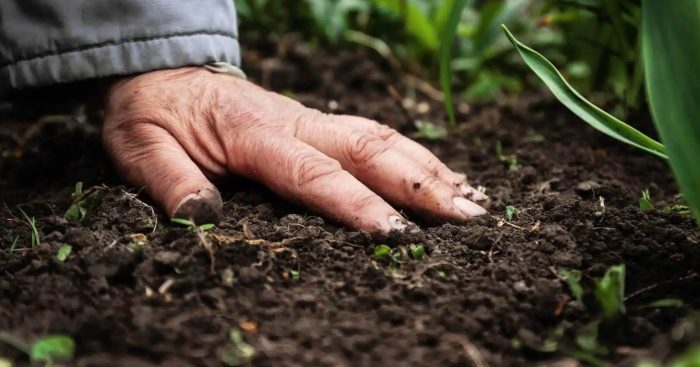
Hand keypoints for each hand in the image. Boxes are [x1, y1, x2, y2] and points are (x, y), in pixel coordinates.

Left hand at [102, 67, 487, 232]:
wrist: (165, 74)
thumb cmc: (154, 115)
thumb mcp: (140, 148)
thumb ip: (170, 182)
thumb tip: (203, 218)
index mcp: (253, 133)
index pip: (313, 173)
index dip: (356, 204)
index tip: (397, 236)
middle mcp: (295, 122)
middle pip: (369, 149)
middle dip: (421, 185)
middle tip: (470, 219)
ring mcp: (311, 119)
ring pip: (382, 138)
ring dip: (430, 169)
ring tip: (473, 200)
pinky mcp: (318, 123)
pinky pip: (375, 135)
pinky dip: (415, 156)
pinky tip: (442, 176)